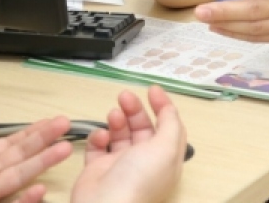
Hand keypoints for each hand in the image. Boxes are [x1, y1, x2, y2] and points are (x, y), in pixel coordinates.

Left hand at [0, 106, 73, 202]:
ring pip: (20, 175)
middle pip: (21, 153)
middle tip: (65, 123)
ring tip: (66, 149)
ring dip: (43, 162)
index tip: (50, 120)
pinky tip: (41, 190)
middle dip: (44, 138)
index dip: (31, 131)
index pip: (11, 142)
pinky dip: (27, 199)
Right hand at [71, 86, 186, 202]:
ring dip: (117, 121)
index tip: (152, 89)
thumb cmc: (138, 180)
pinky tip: (100, 137)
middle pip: (142, 128)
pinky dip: (98, 137)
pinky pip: (98, 146)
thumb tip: (169, 108)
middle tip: (125, 96)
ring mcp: (119, 166)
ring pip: (120, 134)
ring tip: (114, 116)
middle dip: (135, 109)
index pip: (169, 128)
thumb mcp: (166, 149)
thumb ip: (171, 125)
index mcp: (165, 160)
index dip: (163, 107)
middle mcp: (144, 163)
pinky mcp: (97, 169)